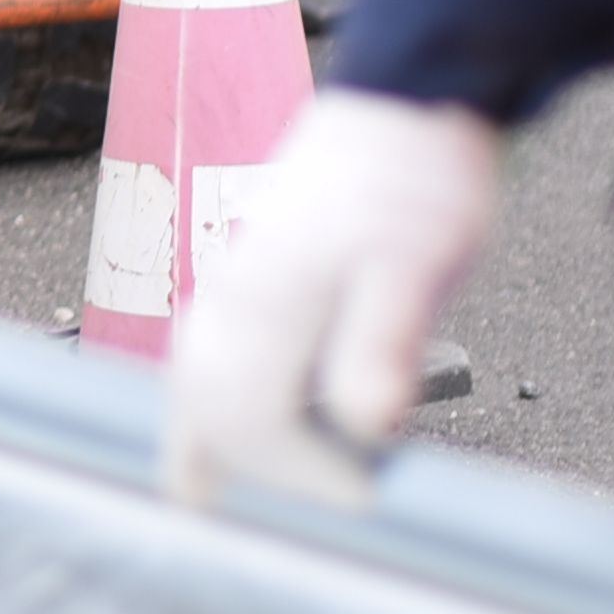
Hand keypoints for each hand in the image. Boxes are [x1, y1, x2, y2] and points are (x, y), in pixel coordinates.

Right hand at [159, 90, 502, 507]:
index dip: (308, 476)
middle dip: (264, 473)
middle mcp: (231, 301)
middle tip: (330, 503)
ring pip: (195, 391)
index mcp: (263, 301)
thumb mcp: (417, 259)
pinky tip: (210, 446)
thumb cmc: (413, 177)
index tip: (368, 499)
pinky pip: (202, 366)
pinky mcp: (249, 285)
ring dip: (216, 448)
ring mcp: (232, 291)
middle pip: (213, 415)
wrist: (407, 111)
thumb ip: (383, 340)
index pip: (253, 422)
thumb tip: (371, 423)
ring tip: (226, 502)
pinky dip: (202, 415)